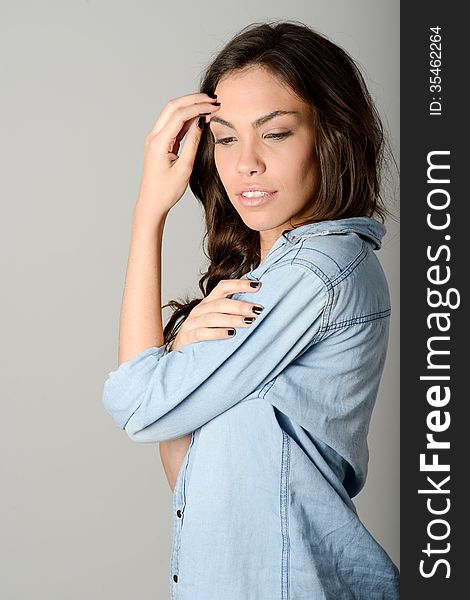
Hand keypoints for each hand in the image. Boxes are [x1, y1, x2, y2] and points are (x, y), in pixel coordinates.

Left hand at [136, 92, 220, 218]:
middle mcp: (154, 137)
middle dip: (193, 100)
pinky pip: (173, 124)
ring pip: (172, 113)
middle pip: (173, 107)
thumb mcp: (185, 168)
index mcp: (159, 143)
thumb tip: (201, 122)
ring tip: (208, 106)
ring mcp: (155, 139)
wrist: (152, 203)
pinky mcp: (159, 143)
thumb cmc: (166, 191)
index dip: (198, 107)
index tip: (215, 106)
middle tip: (212, 99)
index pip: (179, 115)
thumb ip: (193, 143)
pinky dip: (186, 118)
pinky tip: (199, 117)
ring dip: (190, 106)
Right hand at [170, 278, 263, 351]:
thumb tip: (258, 307)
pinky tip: (230, 334)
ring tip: (248, 322)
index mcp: (209, 302)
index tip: (258, 286)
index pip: (223, 287)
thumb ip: (233, 312)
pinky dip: (217, 333)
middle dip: (240, 306)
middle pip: (220, 303)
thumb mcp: (218, 319)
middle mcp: (200, 309)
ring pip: (212, 317)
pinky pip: (202, 333)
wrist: (180, 349)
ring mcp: (192, 322)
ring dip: (231, 319)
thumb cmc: (204, 333)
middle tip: (257, 310)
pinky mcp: (188, 336)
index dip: (240, 284)